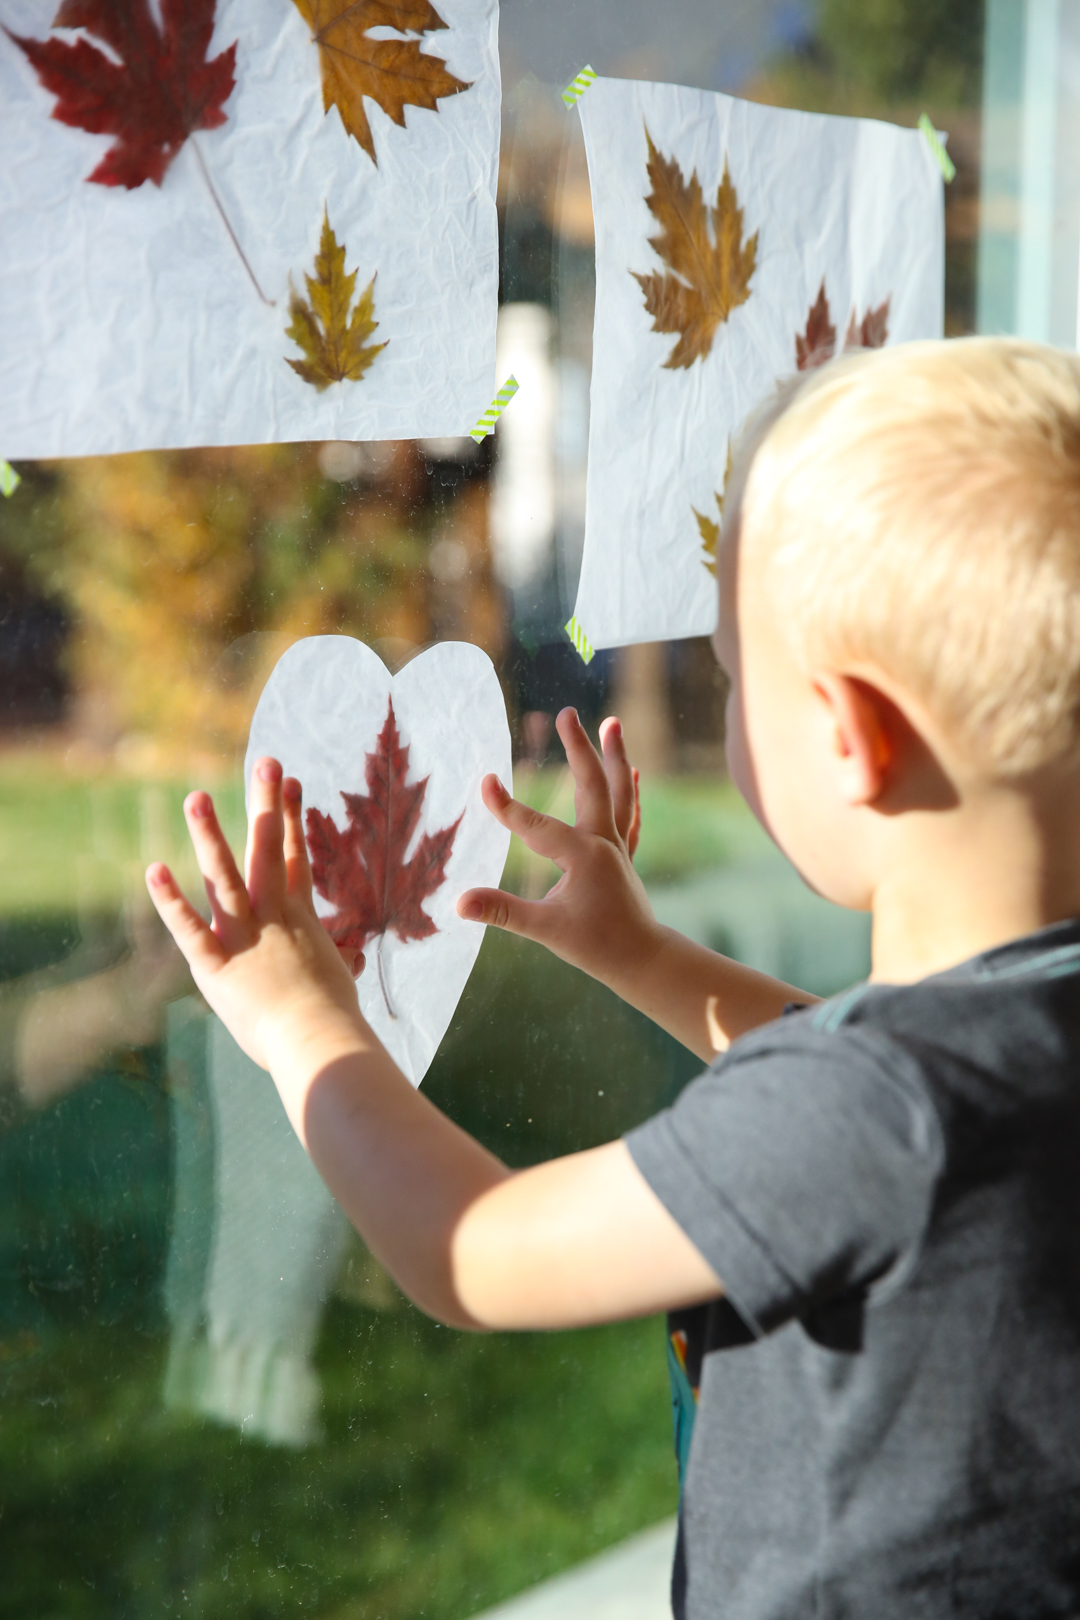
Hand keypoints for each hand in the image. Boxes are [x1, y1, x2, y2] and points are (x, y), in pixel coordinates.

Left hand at [145, 760, 365, 1074]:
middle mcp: (272, 917)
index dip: (292, 817)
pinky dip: (171, 901)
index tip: (290, 781)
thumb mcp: (337, 980)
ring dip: (209, 836)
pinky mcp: (215, 964)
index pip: (296, 857)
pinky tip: (154, 871)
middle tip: (264, 762)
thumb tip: (354, 961)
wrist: (317, 1039)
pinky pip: (189, 929)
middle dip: (265, 803)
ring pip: (223, 878)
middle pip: (267, 850)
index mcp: (300, 918)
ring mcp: (243, 937)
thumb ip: (337, 962)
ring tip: (196, 798)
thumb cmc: (333, 1018)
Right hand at [457, 709, 664, 992]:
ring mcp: (617, 847)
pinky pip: (629, 816)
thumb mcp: (544, 929)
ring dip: (615, 756)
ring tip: (612, 723)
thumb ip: (501, 911)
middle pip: (592, 784)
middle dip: (578, 747)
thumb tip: (458, 902)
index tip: (485, 780)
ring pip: (619, 792)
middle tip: (566, 713)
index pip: (537, 825)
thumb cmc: (595, 945)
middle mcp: (603, 842)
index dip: (507, 805)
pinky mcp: (624, 857)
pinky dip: (629, 792)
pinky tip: (633, 772)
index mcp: (583, 855)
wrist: (643, 960)